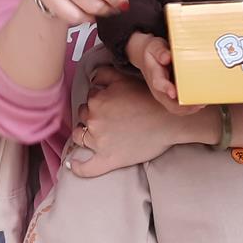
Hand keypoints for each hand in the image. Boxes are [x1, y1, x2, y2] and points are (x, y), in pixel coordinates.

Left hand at [67, 65, 208, 175]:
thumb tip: (90, 77)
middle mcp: (93, 120)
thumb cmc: (148, 99)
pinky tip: (74, 165)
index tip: (112, 103)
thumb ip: (103, 74)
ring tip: (96, 133)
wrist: (168, 121)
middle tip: (111, 117)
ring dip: (84, 133)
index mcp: (96, 100)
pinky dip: (79, 168)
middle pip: (83, 115)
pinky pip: (88, 168)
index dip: (100, 99)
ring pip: (79, 135)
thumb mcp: (123, 78)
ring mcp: (98, 141)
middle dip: (93, 114)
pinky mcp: (108, 159)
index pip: (90, 97)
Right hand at [125, 32, 203, 115]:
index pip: (158, 84)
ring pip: (177, 109)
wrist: (146, 57)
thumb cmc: (153, 52)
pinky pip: (181, 107)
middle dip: (186, 106)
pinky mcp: (172, 97)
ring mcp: (165, 95)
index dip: (167, 89)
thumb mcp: (154, 46)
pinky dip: (192, 106)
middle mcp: (159, 89)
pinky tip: (202, 100)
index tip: (173, 93)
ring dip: (191, 108)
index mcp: (154, 74)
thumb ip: (160, 51)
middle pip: (171, 104)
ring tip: (204, 102)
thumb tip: (167, 57)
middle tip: (200, 102)